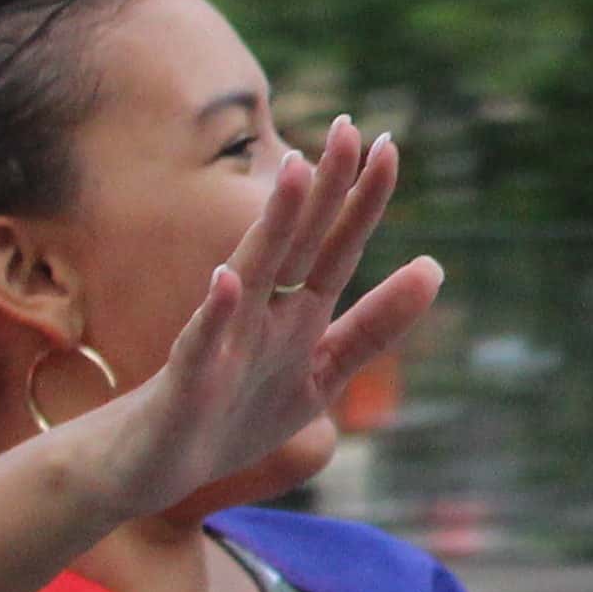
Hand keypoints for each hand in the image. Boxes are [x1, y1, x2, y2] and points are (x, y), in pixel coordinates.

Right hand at [56, 120, 444, 521]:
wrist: (158, 464)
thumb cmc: (238, 413)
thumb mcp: (322, 372)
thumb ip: (374, 326)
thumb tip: (434, 267)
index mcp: (297, 313)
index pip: (337, 247)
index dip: (363, 202)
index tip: (390, 144)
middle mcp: (261, 312)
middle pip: (299, 242)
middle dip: (324, 188)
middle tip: (347, 126)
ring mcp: (222, 340)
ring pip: (253, 272)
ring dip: (273, 225)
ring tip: (294, 172)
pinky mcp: (188, 378)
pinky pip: (200, 342)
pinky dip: (214, 313)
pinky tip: (226, 281)